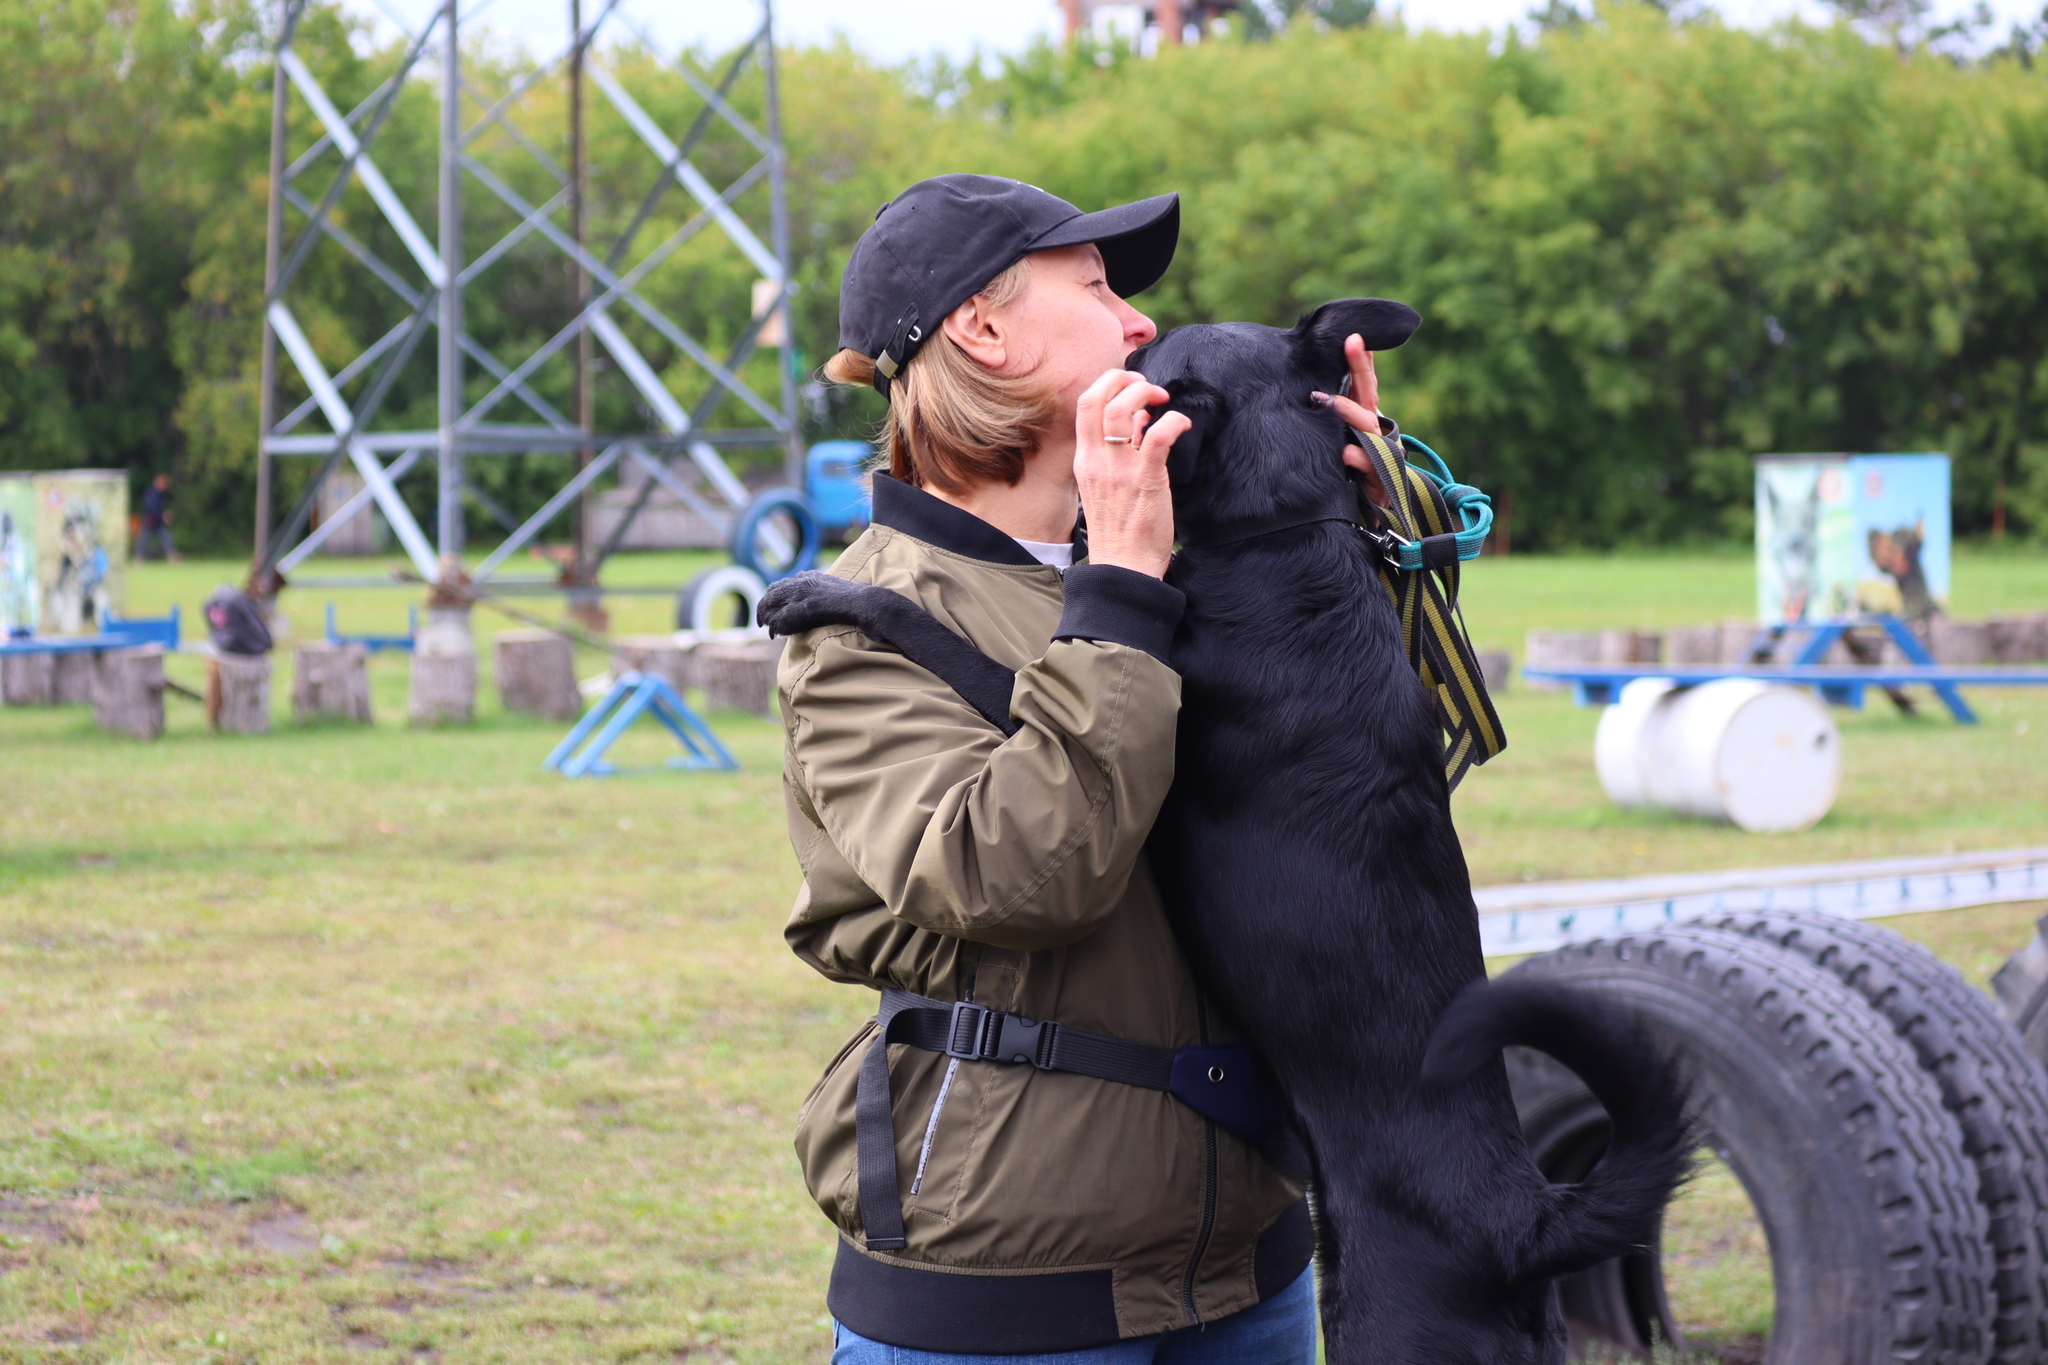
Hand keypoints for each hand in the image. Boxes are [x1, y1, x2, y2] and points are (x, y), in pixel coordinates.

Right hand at [1073, 369, 1189, 578]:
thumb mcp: (1107, 485)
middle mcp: (1097, 461)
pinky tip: (1183, 425)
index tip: (1130, 386)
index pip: (1085, 405)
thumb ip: (1119, 452)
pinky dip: (1173, 421)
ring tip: (1164, 400)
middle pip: (1098, 398)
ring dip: (1146, 394)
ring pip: (1123, 410)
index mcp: (1085, 460)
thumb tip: (1141, 421)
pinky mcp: (1145, 481)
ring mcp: (1119, 471)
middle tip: (1149, 387)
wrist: (1124, 567)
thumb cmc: (1120, 529)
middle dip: (1124, 379)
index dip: (1108, 384)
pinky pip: (1158, 436)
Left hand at [1313, 333, 1390, 508]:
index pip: (1365, 380)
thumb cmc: (1353, 461)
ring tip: (1329, 400)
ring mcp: (1378, 450)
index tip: (1352, 335)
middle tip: (1351, 344)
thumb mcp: (1341, 433)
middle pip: (1368, 393)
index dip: (1361, 358)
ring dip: (1349, 412)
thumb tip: (1306, 384)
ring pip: (1367, 426)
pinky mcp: (1378, 476)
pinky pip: (1369, 465)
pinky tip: (1344, 452)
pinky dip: (1357, 457)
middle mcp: (1373, 426)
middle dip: (1361, 368)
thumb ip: (1331, 410)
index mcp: (1365, 413)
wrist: (1378, 501)